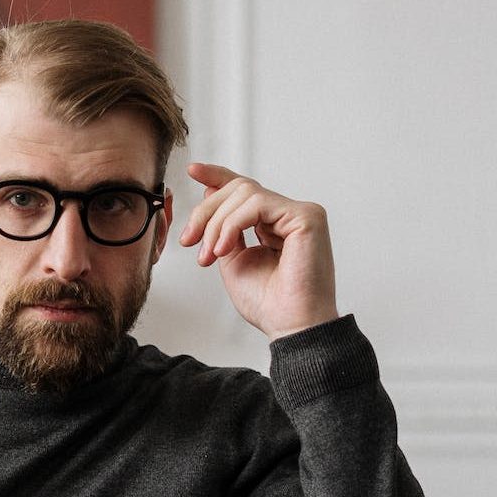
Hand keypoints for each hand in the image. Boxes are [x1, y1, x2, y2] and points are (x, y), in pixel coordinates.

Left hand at [179, 163, 339, 339]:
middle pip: (239, 189)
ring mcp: (300, 214)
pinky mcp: (306, 216)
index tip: (193, 171)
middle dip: (206, 211)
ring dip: (217, 223)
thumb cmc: (268, 302)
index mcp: (274, 224)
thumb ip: (223, 228)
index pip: (245, 191)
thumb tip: (211, 193)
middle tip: (190, 240)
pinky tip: (224, 248)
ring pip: (245, 194)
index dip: (218, 177)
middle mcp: (289, 215)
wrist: (289, 325)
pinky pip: (257, 203)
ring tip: (210, 253)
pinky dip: (232, 224)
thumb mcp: (233, 259)